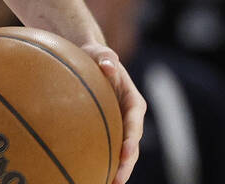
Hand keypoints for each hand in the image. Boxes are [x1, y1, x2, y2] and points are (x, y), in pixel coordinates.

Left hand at [82, 43, 146, 183]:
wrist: (90, 59)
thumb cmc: (95, 55)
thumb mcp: (100, 53)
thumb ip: (105, 57)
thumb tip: (108, 65)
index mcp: (133, 101)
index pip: (134, 123)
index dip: (131, 140)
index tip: (125, 153)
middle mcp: (129, 117)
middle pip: (131, 144)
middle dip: (126, 164)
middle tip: (117, 180)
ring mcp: (119, 125)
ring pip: (121, 151)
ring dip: (117, 169)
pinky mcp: (109, 128)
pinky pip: (107, 147)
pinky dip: (103, 161)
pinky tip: (90, 175)